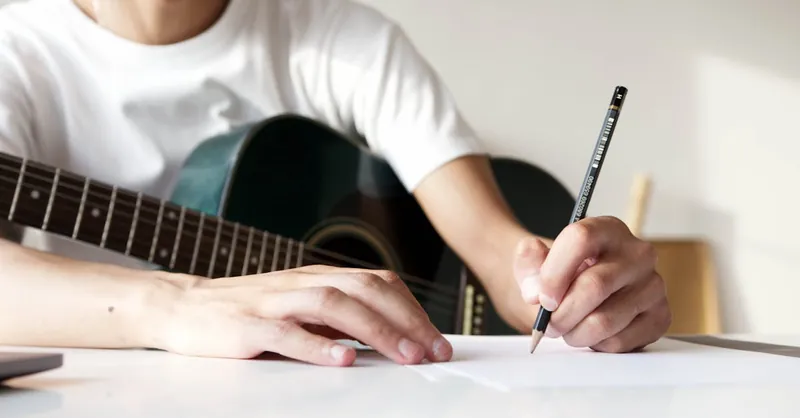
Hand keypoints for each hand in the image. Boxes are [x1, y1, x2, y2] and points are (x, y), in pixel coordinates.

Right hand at [148, 265, 452, 365]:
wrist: (183, 307)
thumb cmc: (247, 311)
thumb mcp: (299, 307)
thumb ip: (337, 317)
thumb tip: (387, 335)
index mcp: (317, 277)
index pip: (377, 283)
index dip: (411, 309)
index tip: (436, 339)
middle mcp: (301, 283)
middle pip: (364, 290)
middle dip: (406, 320)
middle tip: (433, 350)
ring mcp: (274, 302)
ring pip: (333, 305)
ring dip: (375, 330)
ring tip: (404, 355)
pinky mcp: (247, 326)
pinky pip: (286, 333)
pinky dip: (318, 345)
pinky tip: (343, 359)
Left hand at [512, 216, 670, 351]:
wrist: (579, 292)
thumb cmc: (559, 275)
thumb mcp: (535, 262)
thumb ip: (527, 263)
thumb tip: (535, 289)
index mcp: (607, 229)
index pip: (581, 239)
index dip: (555, 273)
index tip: (541, 298)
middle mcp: (637, 253)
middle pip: (594, 286)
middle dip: (562, 313)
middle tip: (548, 324)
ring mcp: (653, 285)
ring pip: (605, 320)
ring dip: (575, 333)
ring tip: (567, 329)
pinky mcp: (659, 317)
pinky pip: (620, 341)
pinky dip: (596, 345)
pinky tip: (590, 334)